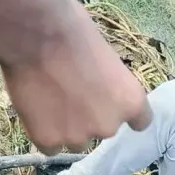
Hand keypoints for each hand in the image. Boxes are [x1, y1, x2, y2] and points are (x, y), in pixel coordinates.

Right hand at [1, 0, 151, 154]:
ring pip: (74, 141)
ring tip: (48, 99)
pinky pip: (49, 145)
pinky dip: (42, 132)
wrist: (34, 33)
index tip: (110, 105)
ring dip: (65, 127)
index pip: (139, 122)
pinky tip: (34, 109)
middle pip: (102, 130)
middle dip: (88, 117)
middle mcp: (109, 126)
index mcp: (131, 102)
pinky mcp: (48, 141)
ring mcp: (78, 137)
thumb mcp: (105, 56)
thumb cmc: (71, 29)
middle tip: (67, 93)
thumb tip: (97, 89)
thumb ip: (107, 84)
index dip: (121, 112)